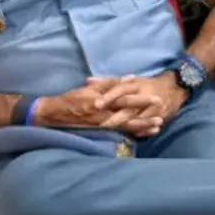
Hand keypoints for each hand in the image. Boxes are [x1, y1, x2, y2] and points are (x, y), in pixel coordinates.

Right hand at [33, 78, 166, 136]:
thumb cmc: (72, 99)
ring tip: (157, 126)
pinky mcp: (99, 132)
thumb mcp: (91, 88)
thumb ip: (110, 83)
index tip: (156, 98)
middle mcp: (102, 113)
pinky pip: (118, 134)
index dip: (140, 100)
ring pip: (125, 126)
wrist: (52, 115)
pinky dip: (132, 134)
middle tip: (162, 112)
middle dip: (145, 114)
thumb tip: (130, 78)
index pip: (124, 99)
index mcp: (101, 99)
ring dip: (142, 126)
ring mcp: (101, 124)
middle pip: (128, 114)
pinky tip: (144, 135)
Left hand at [91, 74, 189, 135]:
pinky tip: (131, 136)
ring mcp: (154, 108)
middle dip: (116, 117)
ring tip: (113, 133)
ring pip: (138, 119)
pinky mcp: (160, 117)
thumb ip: (108, 82)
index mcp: (136, 85)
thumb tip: (88, 81)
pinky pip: (148, 126)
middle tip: (101, 125)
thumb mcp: (130, 80)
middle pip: (129, 107)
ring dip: (126, 126)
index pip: (121, 89)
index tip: (96, 104)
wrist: (175, 88)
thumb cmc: (147, 85)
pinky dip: (140, 131)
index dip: (109, 96)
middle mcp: (145, 96)